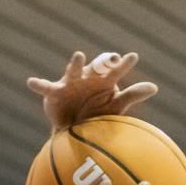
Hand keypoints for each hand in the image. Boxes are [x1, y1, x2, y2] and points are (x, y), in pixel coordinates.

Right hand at [28, 51, 158, 131]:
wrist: (75, 128)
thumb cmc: (97, 113)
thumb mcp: (116, 106)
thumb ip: (133, 95)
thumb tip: (154, 87)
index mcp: (104, 80)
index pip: (115, 69)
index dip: (123, 64)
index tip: (132, 57)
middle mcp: (88, 76)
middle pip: (96, 66)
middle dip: (101, 62)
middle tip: (110, 59)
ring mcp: (70, 82)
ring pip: (74, 70)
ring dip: (76, 63)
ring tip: (79, 56)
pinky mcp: (55, 92)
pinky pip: (46, 87)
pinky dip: (39, 84)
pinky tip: (31, 82)